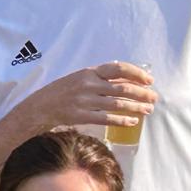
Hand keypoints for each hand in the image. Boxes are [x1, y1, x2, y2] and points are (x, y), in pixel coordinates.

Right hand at [25, 63, 155, 134]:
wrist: (37, 108)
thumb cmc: (59, 93)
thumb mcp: (78, 79)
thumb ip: (98, 79)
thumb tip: (125, 81)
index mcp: (88, 72)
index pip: (118, 68)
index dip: (137, 74)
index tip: (149, 80)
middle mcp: (87, 85)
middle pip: (122, 88)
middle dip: (142, 93)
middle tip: (153, 98)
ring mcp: (84, 101)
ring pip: (117, 104)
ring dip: (136, 107)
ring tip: (148, 110)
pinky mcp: (80, 116)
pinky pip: (106, 118)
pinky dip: (122, 120)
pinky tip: (132, 121)